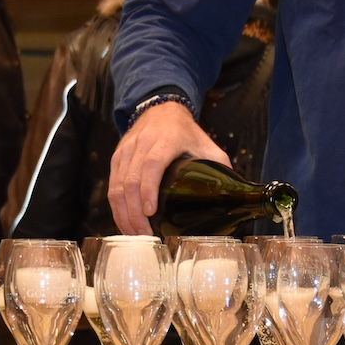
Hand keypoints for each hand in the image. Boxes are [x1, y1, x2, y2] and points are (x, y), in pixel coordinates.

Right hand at [108, 100, 231, 234]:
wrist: (160, 109)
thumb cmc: (184, 131)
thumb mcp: (206, 144)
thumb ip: (220, 166)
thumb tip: (232, 195)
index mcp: (166, 139)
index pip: (152, 164)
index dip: (149, 189)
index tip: (151, 212)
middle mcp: (142, 144)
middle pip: (131, 180)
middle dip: (135, 212)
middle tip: (146, 234)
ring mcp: (126, 151)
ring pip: (117, 186)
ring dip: (123, 214)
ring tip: (136, 235)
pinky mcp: (117, 159)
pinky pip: (112, 186)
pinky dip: (116, 208)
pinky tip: (125, 224)